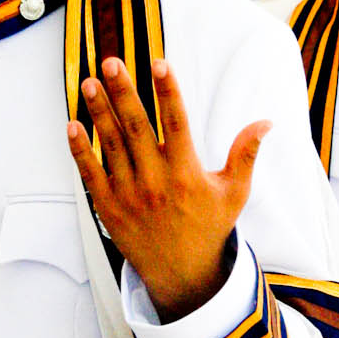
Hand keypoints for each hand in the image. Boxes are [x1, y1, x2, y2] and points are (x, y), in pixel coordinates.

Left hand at [67, 56, 269, 321]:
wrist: (182, 275)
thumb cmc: (209, 228)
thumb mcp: (234, 193)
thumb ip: (245, 154)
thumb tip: (266, 122)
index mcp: (187, 174)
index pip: (177, 124)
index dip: (168, 92)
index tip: (159, 63)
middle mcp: (157, 182)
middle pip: (137, 128)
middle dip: (124, 93)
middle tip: (112, 62)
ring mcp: (130, 194)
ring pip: (111, 145)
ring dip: (99, 112)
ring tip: (89, 82)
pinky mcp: (109, 207)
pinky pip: (91, 173)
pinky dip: (81, 150)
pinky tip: (73, 124)